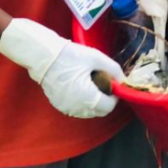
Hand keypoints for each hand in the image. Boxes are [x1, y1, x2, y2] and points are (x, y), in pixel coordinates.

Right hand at [0, 18, 121, 118]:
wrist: (45, 57)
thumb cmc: (71, 56)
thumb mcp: (97, 58)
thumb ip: (113, 70)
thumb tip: (123, 80)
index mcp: (86, 97)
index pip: (108, 107)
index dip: (115, 96)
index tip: (113, 84)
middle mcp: (75, 107)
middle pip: (99, 111)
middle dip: (106, 100)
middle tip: (104, 84)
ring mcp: (66, 108)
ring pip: (88, 112)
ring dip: (95, 102)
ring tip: (93, 84)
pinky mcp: (59, 105)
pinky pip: (77, 109)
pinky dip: (83, 102)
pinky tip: (82, 87)